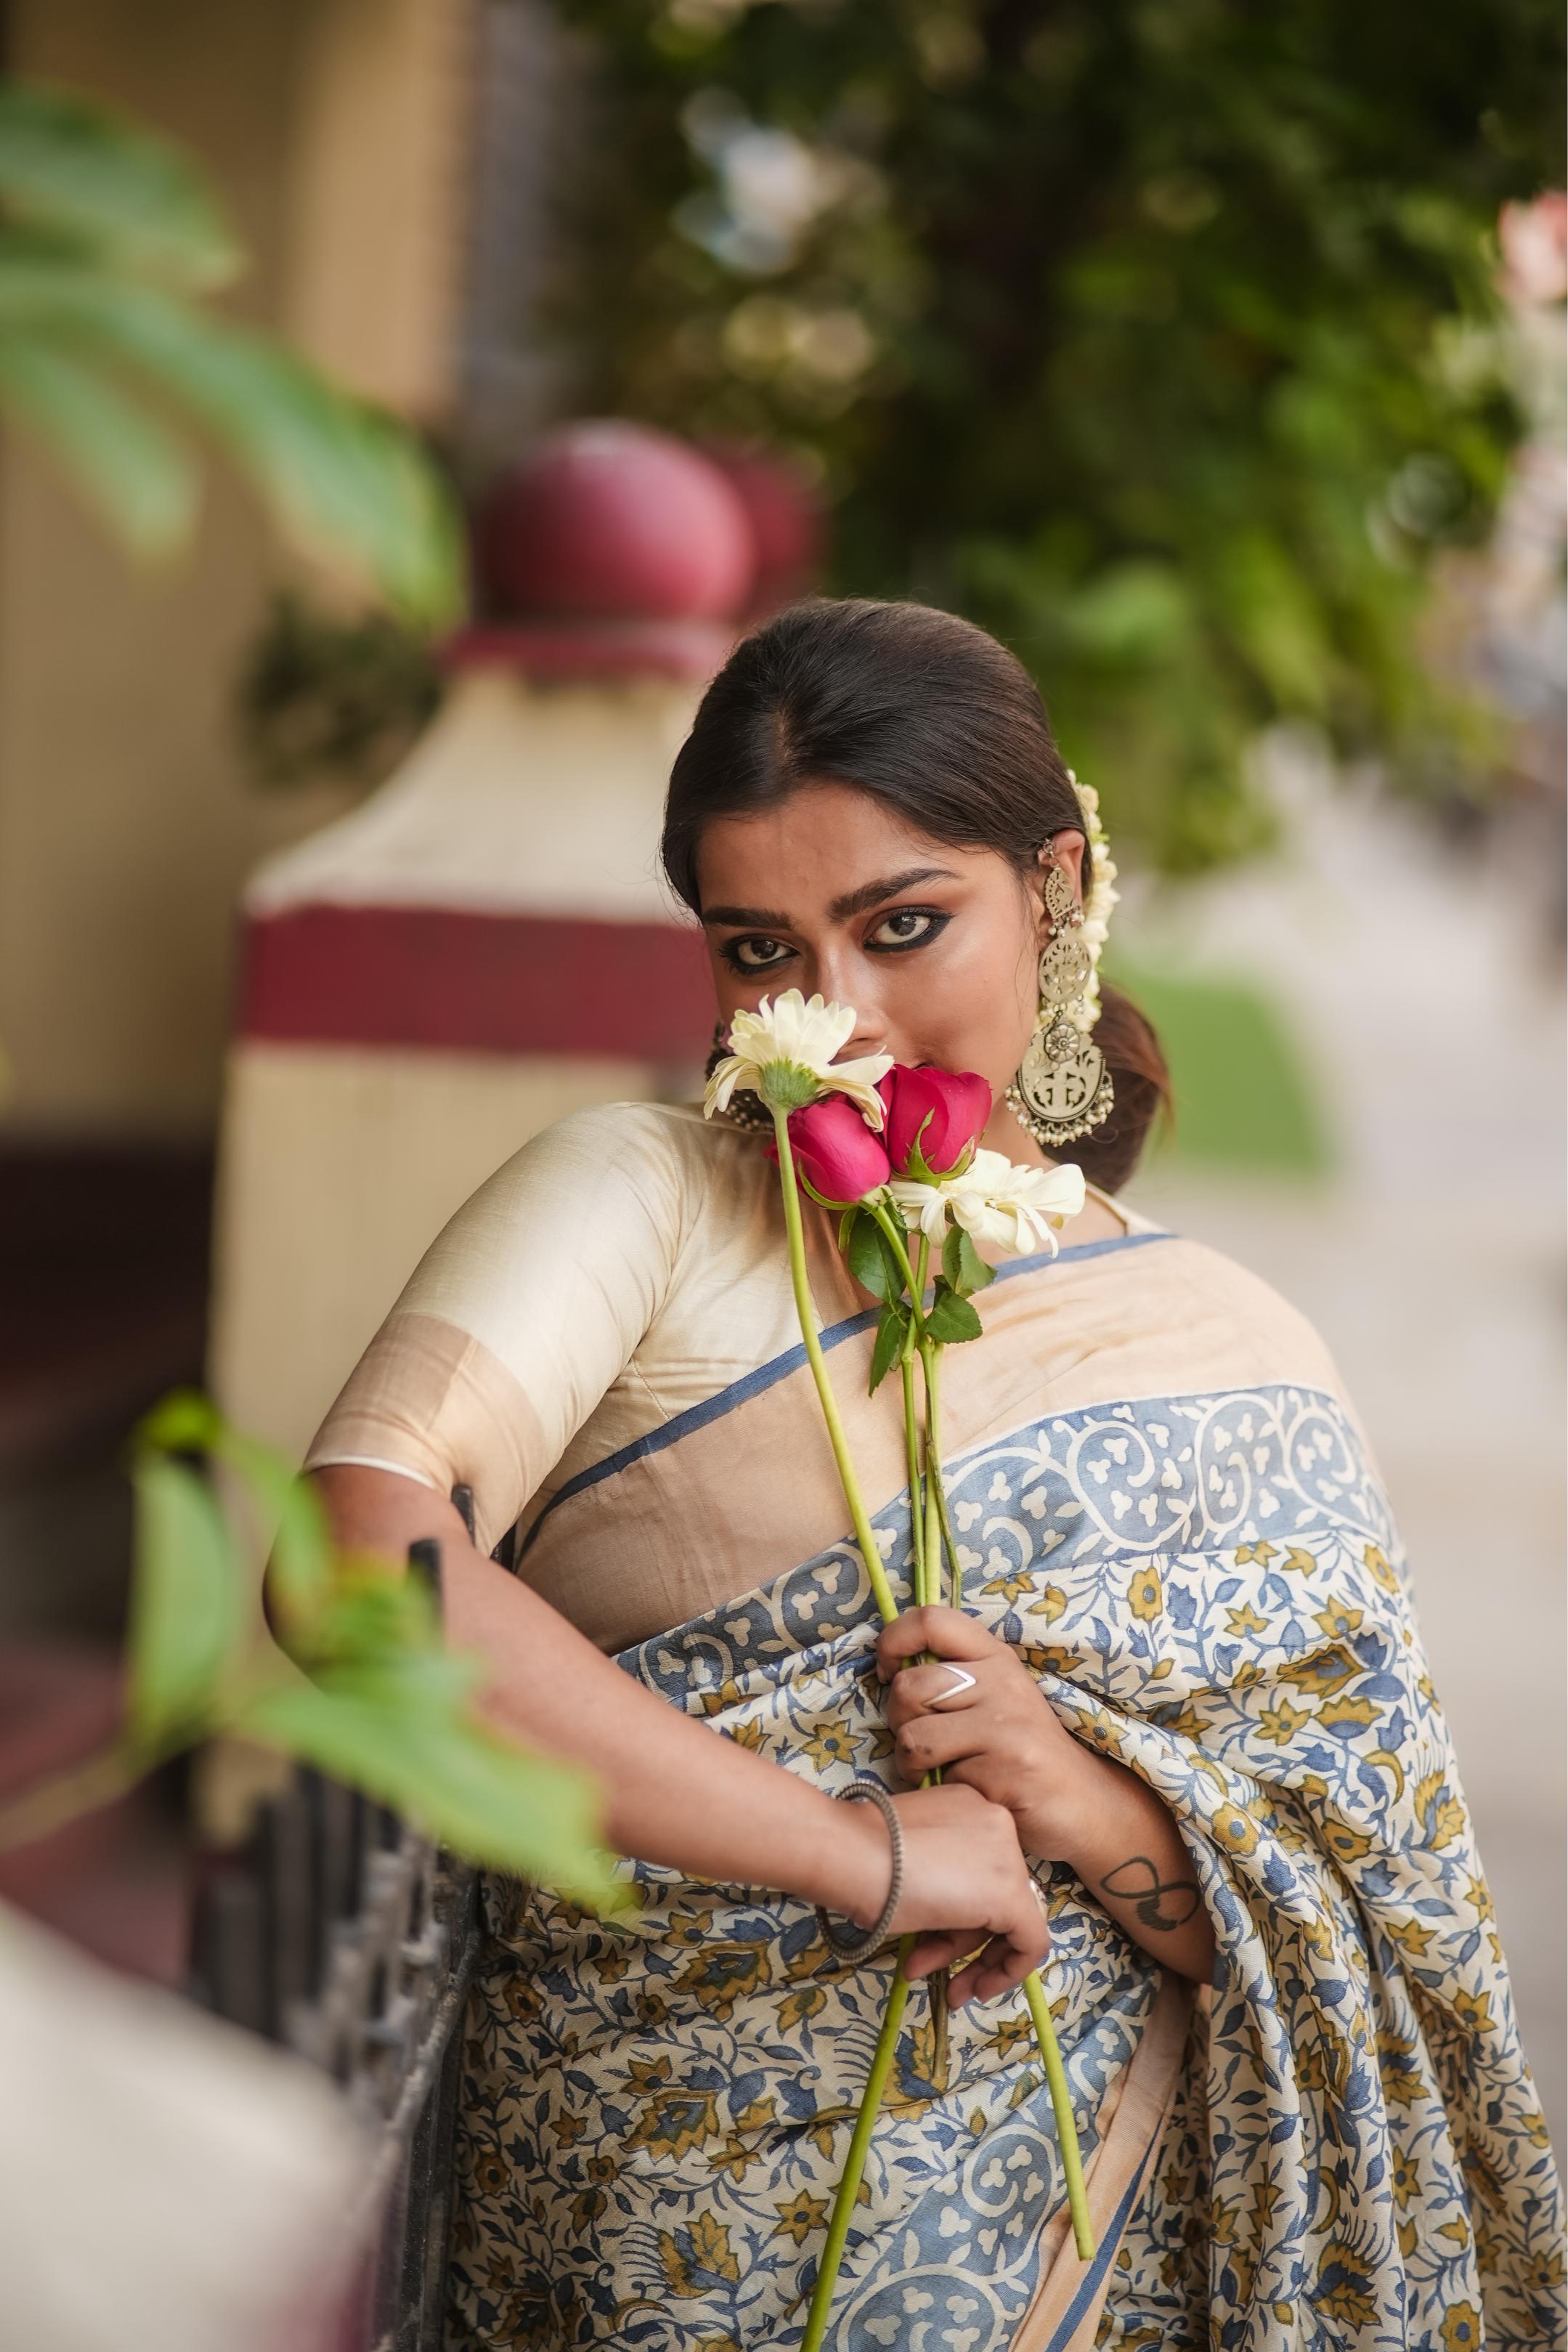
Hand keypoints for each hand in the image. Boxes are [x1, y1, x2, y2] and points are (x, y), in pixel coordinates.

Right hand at [832, 1780, 1050, 2005]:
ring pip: (1007, 1920)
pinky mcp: (1011, 1895)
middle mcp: (998, 1823)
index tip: (930, 1937)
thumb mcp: (907, 1859)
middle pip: (992, 1896)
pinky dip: (1007, 1971)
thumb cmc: (861, 1853)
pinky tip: (976, 1988)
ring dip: (970, 1959)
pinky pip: (1030, 1942)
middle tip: (929, 1967)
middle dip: (962, 1941)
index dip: (957, 1911)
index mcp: (971, 1806)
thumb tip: (942, 1916)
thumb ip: (935, 1878)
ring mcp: (1009, 1858)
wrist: (852, 1852)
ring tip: (939, 1985)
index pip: (978, 1869)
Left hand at [878, 1605, 1101, 1868]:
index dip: (893, 1641)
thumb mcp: (994, 1696)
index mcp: (994, 1656)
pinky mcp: (1007, 1769)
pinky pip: (941, 1778)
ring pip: (915, 1737)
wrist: (1081, 1799)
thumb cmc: (1021, 1747)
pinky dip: (943, 1789)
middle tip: (921, 1741)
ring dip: (912, 1762)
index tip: (889, 1672)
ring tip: (937, 1769)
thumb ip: (950, 1675)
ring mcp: (1007, 1725)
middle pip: (910, 1686)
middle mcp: (1002, 1682)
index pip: (931, 1620)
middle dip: (899, 1721)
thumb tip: (890, 1669)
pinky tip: (967, 1789)